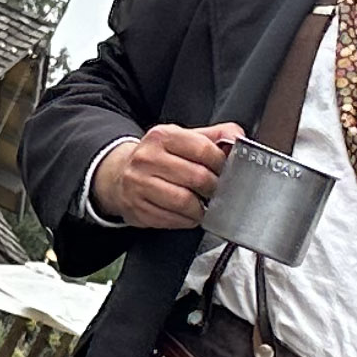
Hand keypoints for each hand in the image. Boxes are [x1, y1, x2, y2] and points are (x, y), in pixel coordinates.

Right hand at [94, 119, 241, 227]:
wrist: (119, 174)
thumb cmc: (158, 158)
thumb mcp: (183, 138)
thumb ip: (213, 136)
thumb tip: (237, 138)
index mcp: (162, 136)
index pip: (204, 150)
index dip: (221, 163)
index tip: (225, 170)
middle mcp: (147, 158)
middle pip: (197, 178)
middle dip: (213, 188)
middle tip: (215, 190)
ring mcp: (139, 184)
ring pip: (184, 202)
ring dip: (201, 208)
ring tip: (203, 204)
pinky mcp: (138, 208)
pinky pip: (172, 219)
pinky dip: (187, 220)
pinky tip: (187, 213)